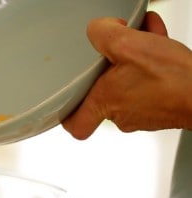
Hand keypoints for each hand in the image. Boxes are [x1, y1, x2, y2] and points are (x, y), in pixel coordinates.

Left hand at [62, 11, 191, 139]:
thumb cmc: (172, 78)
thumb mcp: (128, 44)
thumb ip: (103, 34)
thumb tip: (98, 29)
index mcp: (105, 103)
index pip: (76, 125)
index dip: (69, 115)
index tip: (69, 103)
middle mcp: (121, 114)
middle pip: (105, 93)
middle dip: (112, 68)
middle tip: (120, 51)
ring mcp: (143, 113)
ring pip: (130, 84)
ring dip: (136, 60)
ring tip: (146, 38)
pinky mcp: (162, 107)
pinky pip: (149, 83)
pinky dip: (153, 64)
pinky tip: (160, 43)